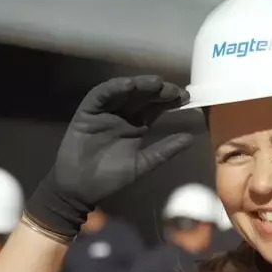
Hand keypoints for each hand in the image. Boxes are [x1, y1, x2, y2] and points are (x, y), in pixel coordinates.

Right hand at [25, 76, 194, 238]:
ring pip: (124, 92)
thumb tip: (190, 138)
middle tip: (173, 90)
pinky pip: (100, 96)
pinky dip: (113, 88)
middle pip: (142, 96)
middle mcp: (122, 114)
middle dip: (158, 91)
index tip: (186, 98)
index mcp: (136, 125)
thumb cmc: (110, 177)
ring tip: (156, 83)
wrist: (81, 188)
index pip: (155, 108)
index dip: (169, 101)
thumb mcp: (142, 164)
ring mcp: (104, 111)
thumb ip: (164, 151)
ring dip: (139, 85)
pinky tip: (128, 85)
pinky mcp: (88, 111)